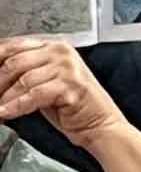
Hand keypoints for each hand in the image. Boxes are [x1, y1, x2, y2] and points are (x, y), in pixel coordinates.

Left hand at [0, 39, 127, 150]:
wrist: (100, 125)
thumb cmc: (74, 107)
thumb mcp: (45, 84)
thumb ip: (24, 74)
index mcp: (54, 47)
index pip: (13, 46)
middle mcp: (62, 53)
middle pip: (15, 62)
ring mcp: (68, 68)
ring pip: (23, 79)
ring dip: (4, 98)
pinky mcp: (71, 86)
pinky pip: (34, 94)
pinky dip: (16, 106)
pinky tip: (7, 113)